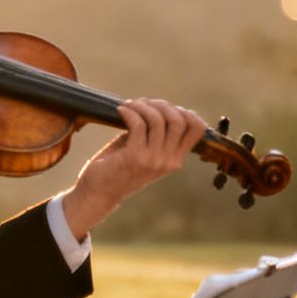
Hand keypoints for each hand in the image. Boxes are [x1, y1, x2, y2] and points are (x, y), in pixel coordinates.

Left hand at [62, 99, 207, 237]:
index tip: (165, 108)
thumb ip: (156, 134)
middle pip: (179, 120)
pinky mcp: (135, 157)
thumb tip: (157, 106)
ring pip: (158, 119)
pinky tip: (121, 111)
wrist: (99, 193)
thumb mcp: (145, 151)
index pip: (197, 128)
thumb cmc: (119, 168)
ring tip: (129, 106)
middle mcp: (169, 161)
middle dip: (161, 105)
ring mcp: (153, 160)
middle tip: (143, 104)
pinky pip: (138, 124)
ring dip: (142, 106)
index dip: (185, 111)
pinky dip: (129, 112)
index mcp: (176, 160)